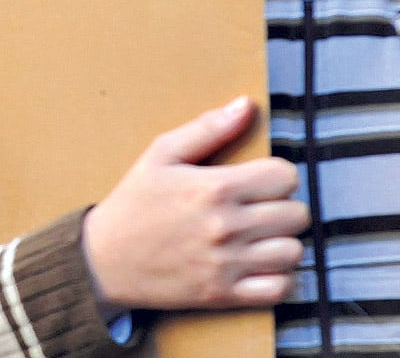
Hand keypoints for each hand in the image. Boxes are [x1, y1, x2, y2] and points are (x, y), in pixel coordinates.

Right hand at [82, 96, 308, 311]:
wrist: (103, 259)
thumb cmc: (134, 202)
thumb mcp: (161, 154)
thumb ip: (207, 128)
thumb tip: (247, 105)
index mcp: (214, 187)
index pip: (285, 176)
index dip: (277, 174)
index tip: (260, 180)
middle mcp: (226, 226)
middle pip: (296, 214)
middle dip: (283, 206)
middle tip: (260, 208)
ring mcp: (227, 263)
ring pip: (293, 250)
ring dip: (281, 241)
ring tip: (260, 236)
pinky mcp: (224, 294)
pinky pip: (281, 288)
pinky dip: (279, 277)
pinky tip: (260, 264)